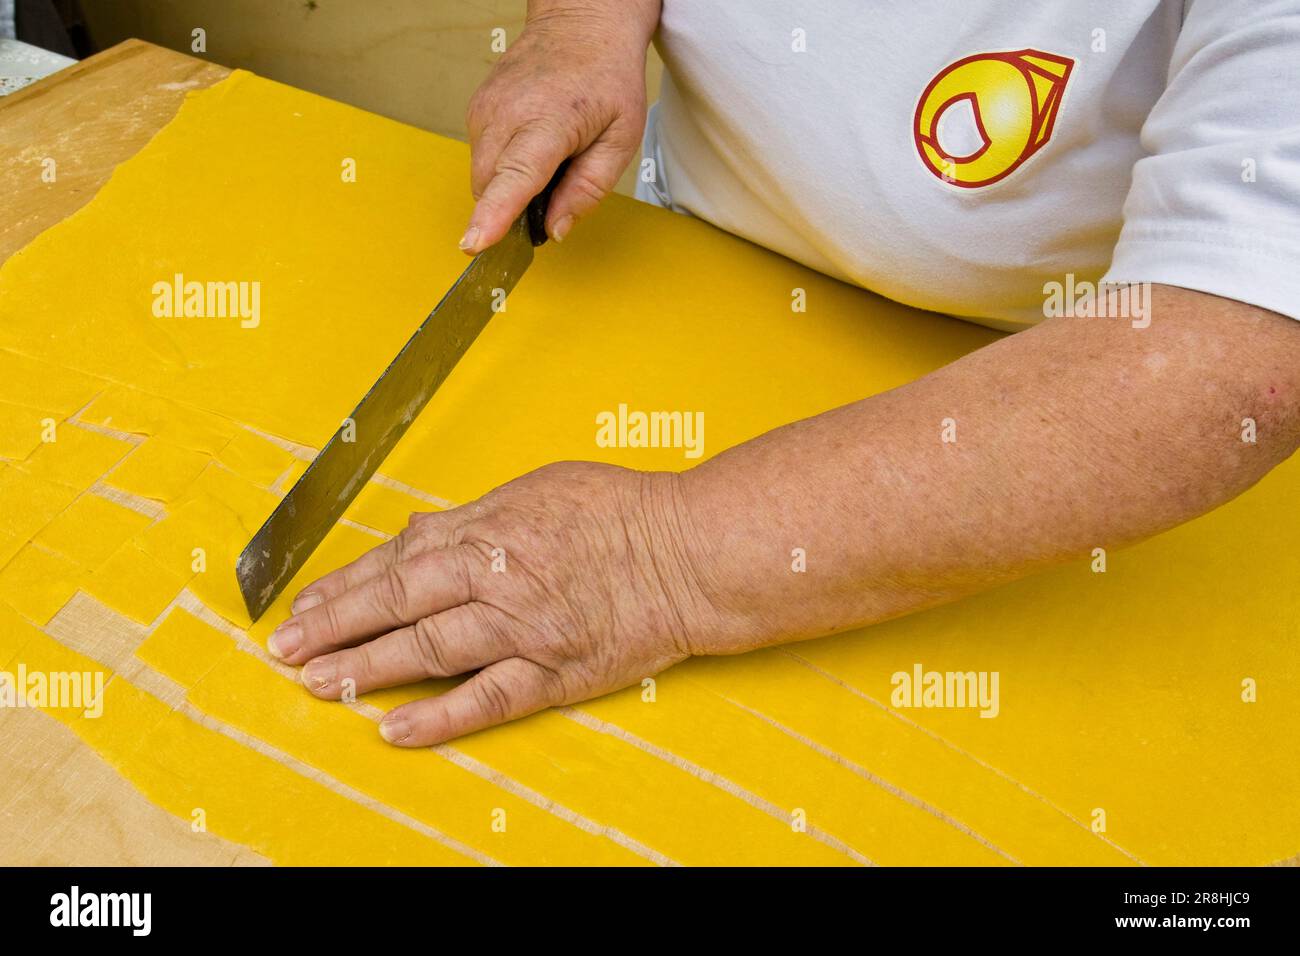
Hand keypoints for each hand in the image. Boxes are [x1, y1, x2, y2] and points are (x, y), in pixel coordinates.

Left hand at [268, 463, 718, 744]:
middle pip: (398, 601)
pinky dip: (439, 716)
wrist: (690, 553)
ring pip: (430, 648)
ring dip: (368, 667)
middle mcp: (499, 575)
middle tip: (284, 649)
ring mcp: (525, 627)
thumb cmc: (622, 514)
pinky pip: (488, 697)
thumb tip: (418, 534)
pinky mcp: (556, 671)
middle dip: (333, 625)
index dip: (343, 584)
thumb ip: (472, 516)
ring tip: (318, 683)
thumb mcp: (539, 488)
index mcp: (492, 528)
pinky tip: (394, 728)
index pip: (397, 559)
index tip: (302, 603)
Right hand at [459, 5, 655, 252]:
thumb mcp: (621, 139)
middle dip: (514, 206)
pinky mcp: (476, 109)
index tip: (475, 243)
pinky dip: (504, 164)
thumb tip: (555, 229)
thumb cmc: (607, 77)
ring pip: (483, 176)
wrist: (582, 23)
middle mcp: (507, 113)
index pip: (514, 176)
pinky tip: (532, 142)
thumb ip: (588, 190)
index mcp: (549, 121)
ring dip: (510, 183)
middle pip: (491, 187)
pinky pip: (483, 157)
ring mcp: (485, 109)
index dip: (494, 215)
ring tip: (549, 153)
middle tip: (557, 182)